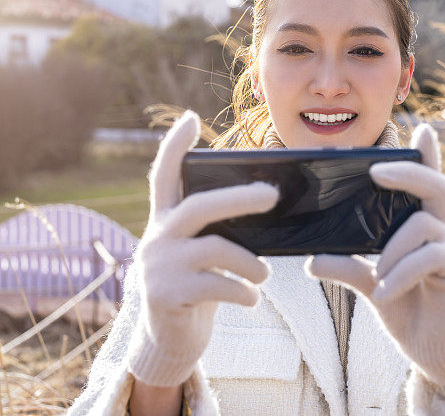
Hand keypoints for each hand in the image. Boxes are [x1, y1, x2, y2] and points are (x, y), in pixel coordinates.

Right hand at [126, 110, 279, 386]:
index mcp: (165, 222)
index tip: (192, 118)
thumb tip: (267, 203)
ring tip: (264, 274)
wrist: (169, 341)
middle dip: (239, 198)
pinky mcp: (165, 296)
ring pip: (215, 248)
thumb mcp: (202, 255)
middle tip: (273, 195)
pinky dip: (242, 291)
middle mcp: (156, 238)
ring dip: (250, 262)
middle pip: (198, 206)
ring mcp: (157, 267)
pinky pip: (217, 285)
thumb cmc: (197, 288)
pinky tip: (251, 298)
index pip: (164, 176)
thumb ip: (218, 231)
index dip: (175, 147)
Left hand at [305, 123, 444, 387]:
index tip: (423, 129)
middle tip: (377, 170)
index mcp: (417, 225)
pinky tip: (384, 292)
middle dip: (410, 170)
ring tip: (376, 277)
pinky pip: (431, 256)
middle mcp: (438, 230)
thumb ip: (346, 267)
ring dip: (393, 248)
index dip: (428, 155)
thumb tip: (312, 259)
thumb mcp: (368, 283)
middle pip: (436, 185)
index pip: (425, 182)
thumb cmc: (403, 305)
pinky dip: (402, 273)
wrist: (430, 347)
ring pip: (425, 224)